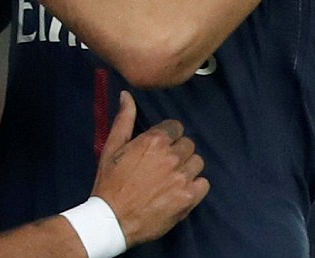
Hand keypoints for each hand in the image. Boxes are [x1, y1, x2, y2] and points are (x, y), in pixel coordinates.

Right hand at [93, 92, 208, 244]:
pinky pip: (203, 184)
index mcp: (154, 141)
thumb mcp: (112, 146)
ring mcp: (182, 178)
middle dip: (178, 151)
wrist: (113, 218)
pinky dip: (195, 186)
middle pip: (188, 144)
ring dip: (187, 167)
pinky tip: (180, 190)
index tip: (160, 146)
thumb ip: (124, 119)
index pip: (176, 127)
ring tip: (173, 177)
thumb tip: (127, 95)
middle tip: (164, 164)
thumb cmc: (111, 181)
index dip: (168, 135)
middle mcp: (171, 156)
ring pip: (197, 162)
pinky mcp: (188, 198)